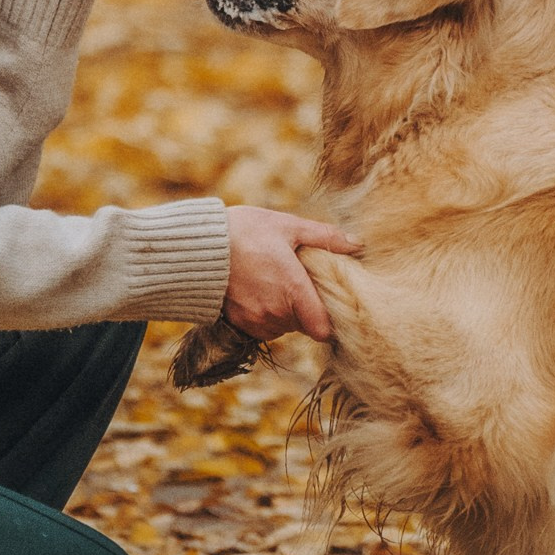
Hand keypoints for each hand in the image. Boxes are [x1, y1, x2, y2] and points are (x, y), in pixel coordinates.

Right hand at [222, 205, 361, 341]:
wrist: (196, 245)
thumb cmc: (244, 230)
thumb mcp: (287, 226)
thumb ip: (325, 237)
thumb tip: (358, 244)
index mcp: (293, 289)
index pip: (323, 329)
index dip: (329, 319)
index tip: (327, 302)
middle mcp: (276, 312)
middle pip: (303, 324)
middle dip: (305, 306)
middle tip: (296, 279)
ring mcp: (255, 320)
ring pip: (283, 326)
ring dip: (284, 311)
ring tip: (274, 281)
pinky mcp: (237, 323)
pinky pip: (262, 327)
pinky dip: (264, 314)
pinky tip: (258, 289)